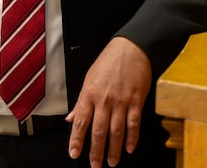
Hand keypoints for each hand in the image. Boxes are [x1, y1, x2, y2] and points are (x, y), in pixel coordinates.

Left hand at [65, 37, 151, 167]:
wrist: (131, 49)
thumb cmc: (108, 62)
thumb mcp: (89, 78)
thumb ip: (81, 102)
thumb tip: (70, 119)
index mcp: (89, 93)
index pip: (80, 121)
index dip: (76, 140)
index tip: (74, 153)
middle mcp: (104, 100)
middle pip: (98, 131)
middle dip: (95, 151)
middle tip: (94, 165)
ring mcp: (121, 101)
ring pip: (116, 131)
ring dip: (114, 150)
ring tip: (112, 162)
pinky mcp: (136, 101)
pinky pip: (133, 124)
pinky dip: (132, 138)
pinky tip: (130, 148)